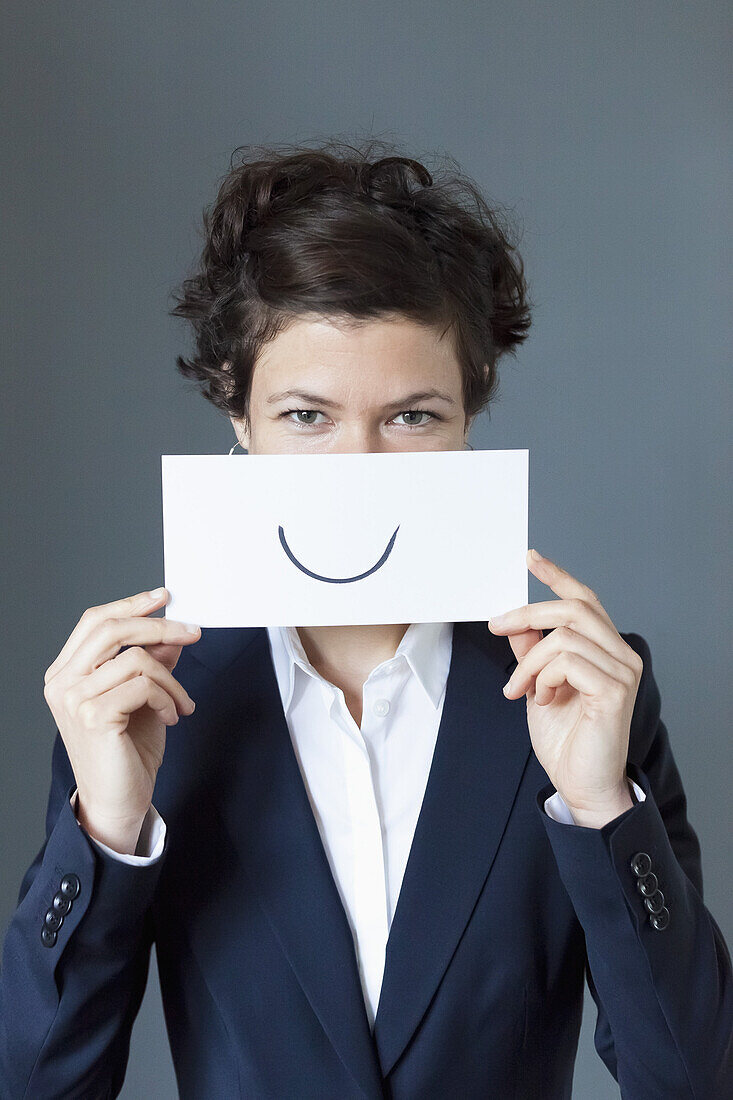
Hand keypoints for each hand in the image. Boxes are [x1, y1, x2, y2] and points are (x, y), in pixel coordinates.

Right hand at [43, 588, 199, 853]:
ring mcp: (74, 699)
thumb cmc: (126, 751)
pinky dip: (167, 698)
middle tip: (192, 632)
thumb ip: (151, 663)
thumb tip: (171, 632)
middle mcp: (62, 682)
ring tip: (181, 703)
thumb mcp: (144, 697)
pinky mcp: (94, 716)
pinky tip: (172, 717)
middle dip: (159, 626)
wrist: (119, 800)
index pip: (95, 621)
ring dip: (171, 680)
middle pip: (112, 629)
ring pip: (136, 659)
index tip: (163, 597)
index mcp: (66, 673)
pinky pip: (144, 685)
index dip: (130, 604)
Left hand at [488, 549, 642, 827]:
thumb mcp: (537, 686)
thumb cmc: (567, 741)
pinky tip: (540, 699)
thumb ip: (532, 652)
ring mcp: (623, 672)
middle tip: (496, 627)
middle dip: (527, 614)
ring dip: (529, 662)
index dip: (557, 576)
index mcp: (605, 650)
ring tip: (519, 689)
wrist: (582, 786)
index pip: (585, 600)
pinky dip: (542, 678)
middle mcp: (621, 655)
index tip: (530, 558)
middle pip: (573, 609)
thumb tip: (516, 624)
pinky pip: (568, 662)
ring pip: (564, 637)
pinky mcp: (615, 691)